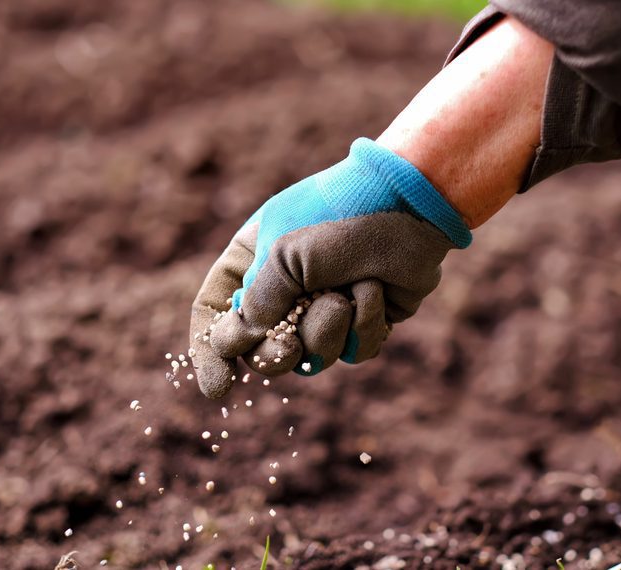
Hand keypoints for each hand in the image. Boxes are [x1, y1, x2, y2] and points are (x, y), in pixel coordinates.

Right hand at [189, 138, 470, 397]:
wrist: (410, 204)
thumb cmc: (339, 216)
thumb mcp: (284, 254)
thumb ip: (257, 303)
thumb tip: (237, 344)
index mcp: (252, 261)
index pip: (214, 313)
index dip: (211, 353)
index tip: (220, 388)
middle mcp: (285, 288)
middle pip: (261, 350)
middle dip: (276, 355)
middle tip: (288, 348)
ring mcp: (325, 307)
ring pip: (311, 357)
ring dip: (327, 330)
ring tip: (345, 293)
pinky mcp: (364, 321)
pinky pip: (354, 353)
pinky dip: (365, 325)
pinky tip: (375, 291)